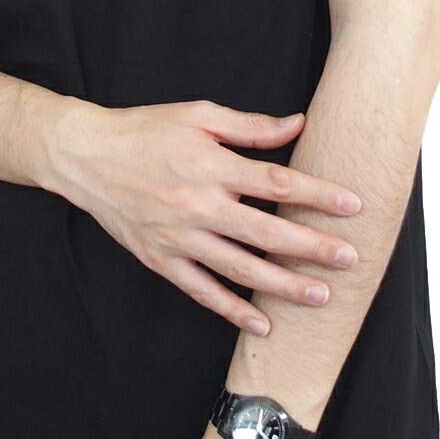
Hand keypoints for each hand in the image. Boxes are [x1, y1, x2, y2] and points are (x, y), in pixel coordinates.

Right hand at [45, 98, 361, 333]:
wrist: (86, 157)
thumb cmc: (145, 130)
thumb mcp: (198, 116)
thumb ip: (250, 126)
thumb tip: (298, 125)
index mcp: (211, 165)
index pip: (277, 183)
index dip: (318, 195)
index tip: (353, 205)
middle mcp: (199, 205)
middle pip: (267, 232)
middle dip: (313, 247)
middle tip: (350, 259)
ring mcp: (179, 237)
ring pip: (241, 268)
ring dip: (283, 284)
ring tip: (320, 295)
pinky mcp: (162, 259)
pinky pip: (203, 291)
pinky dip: (233, 308)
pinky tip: (262, 323)